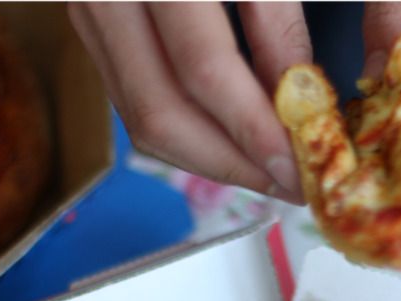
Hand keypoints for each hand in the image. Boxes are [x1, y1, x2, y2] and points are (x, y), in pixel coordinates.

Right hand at [68, 2, 311, 202]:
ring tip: (267, 173)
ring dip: (210, 159)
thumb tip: (303, 99)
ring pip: (141, 117)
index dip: (260, 124)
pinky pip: (132, 102)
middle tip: (292, 184)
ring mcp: (91, 8)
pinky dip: (185, 135)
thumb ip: (278, 17)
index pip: (206, 66)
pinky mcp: (91, 23)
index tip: (309, 156)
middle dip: (235, 159)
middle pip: (163, 108)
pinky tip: (231, 144)